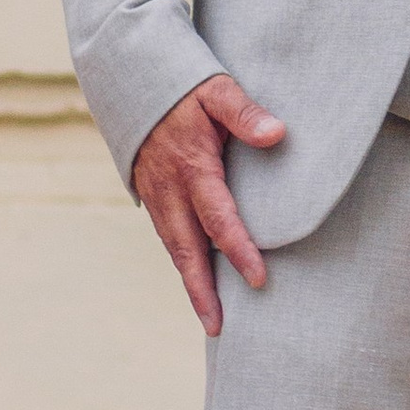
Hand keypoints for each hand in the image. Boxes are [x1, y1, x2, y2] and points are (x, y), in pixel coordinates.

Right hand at [130, 74, 285, 333]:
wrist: (131, 80)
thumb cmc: (184, 85)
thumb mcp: (217, 90)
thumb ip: (245, 113)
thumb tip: (277, 134)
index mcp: (192, 167)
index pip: (218, 217)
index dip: (238, 249)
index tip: (258, 279)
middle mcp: (170, 190)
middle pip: (186, 250)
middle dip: (201, 291)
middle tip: (218, 329)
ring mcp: (156, 195)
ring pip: (174, 248)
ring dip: (190, 283)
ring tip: (209, 317)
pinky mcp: (150, 195)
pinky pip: (167, 235)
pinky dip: (182, 261)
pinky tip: (196, 278)